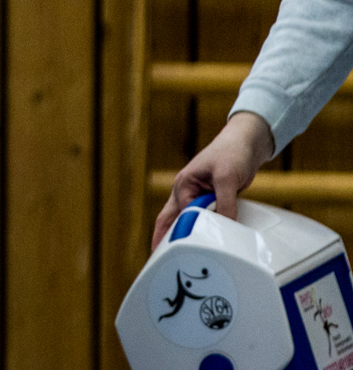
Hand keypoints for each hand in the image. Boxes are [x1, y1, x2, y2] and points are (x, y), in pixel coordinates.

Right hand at [151, 110, 276, 248]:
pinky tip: (199, 242)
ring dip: (179, 235)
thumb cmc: (231, 153)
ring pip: (183, 220)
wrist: (245, 143)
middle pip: (170, 220)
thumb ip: (225, 203)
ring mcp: (196, 195)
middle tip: (159, 261)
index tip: (180, 254)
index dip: (183, 234)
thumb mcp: (227, 178)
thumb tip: (226, 227)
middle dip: (163, 239)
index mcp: (183, 185)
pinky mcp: (210, 199)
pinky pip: (200, 218)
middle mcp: (186, 192)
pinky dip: (199, 230)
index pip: (181, 216)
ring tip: (172, 258)